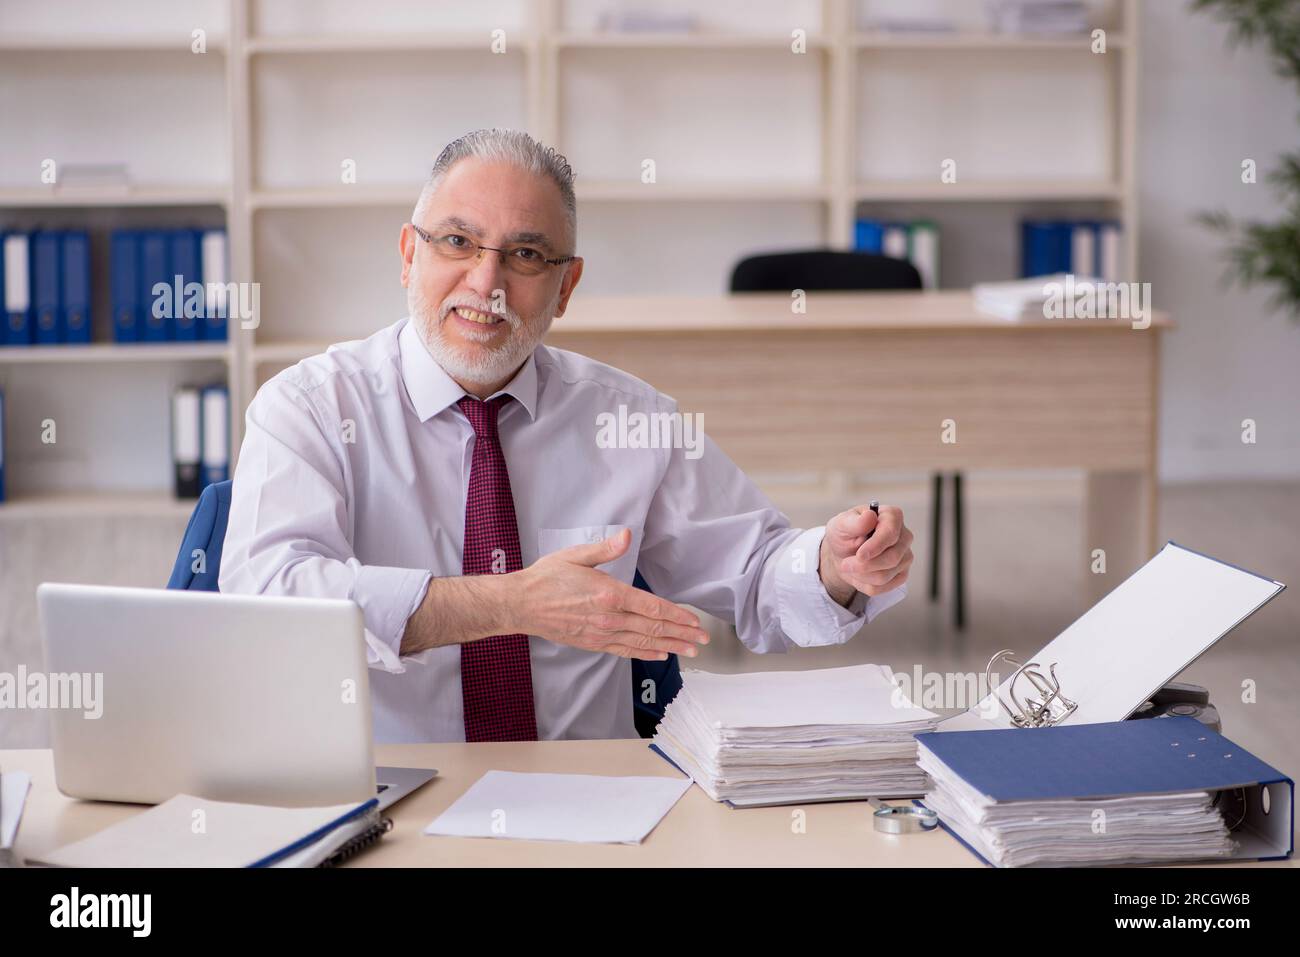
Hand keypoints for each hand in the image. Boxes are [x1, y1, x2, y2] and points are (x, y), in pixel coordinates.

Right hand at [510, 528, 709, 660]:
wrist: (521, 604)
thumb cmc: (547, 578)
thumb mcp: (575, 556)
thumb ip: (604, 549)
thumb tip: (626, 535)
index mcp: (609, 593)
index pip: (651, 606)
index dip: (676, 615)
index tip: (694, 621)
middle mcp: (609, 617)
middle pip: (653, 627)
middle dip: (681, 634)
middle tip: (702, 640)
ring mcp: (601, 633)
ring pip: (643, 642)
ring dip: (670, 646)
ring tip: (690, 651)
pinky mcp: (593, 643)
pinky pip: (625, 650)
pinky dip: (645, 653)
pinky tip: (660, 654)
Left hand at [819, 504, 913, 605]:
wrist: (844, 552)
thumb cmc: (844, 533)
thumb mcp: (841, 524)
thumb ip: (854, 522)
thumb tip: (870, 516)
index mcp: (892, 516)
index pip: (890, 533)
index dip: (875, 546)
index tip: (860, 555)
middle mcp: (904, 536)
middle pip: (891, 558)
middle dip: (864, 566)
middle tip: (845, 564)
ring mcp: (905, 556)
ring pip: (885, 576)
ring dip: (860, 575)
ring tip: (849, 566)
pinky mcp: (902, 574)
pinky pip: (883, 588)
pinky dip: (864, 584)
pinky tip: (858, 574)